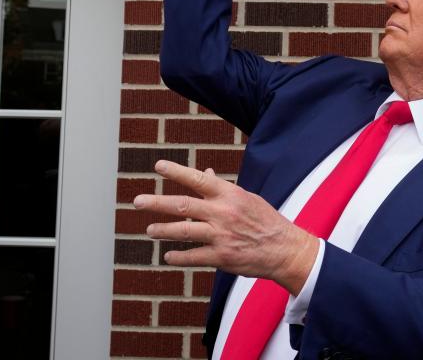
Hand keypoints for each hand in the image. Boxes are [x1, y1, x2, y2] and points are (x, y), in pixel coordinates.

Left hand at [135, 160, 318, 294]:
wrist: (285, 249)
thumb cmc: (265, 220)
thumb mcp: (246, 198)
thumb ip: (222, 188)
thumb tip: (204, 172)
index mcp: (229, 195)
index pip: (198, 179)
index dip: (176, 172)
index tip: (158, 165)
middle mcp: (223, 213)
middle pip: (183, 205)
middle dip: (157, 203)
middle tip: (137, 201)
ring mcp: (221, 235)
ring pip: (184, 231)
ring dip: (163, 230)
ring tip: (149, 230)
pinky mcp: (222, 257)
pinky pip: (194, 256)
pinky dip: (179, 256)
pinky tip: (168, 256)